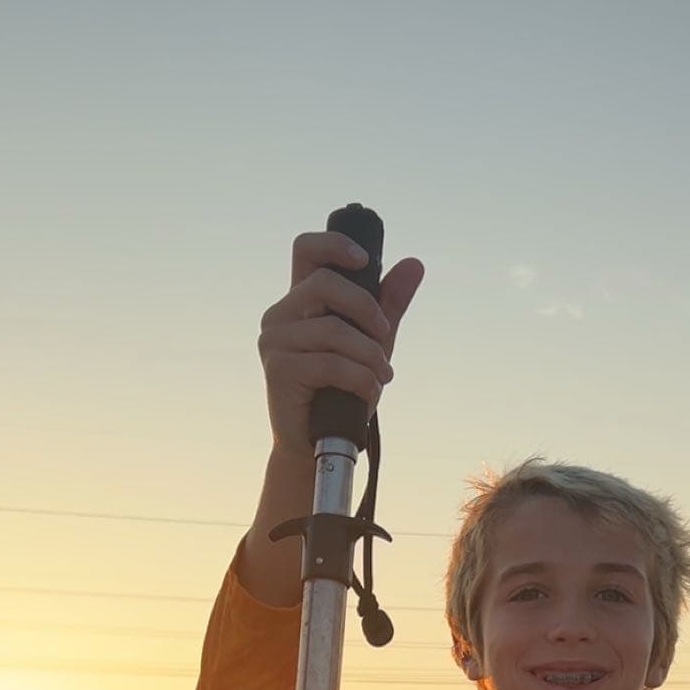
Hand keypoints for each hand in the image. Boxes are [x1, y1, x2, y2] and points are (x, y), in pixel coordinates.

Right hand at [258, 229, 425, 459]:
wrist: (316, 445)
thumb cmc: (341, 392)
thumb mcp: (371, 342)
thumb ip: (388, 305)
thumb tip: (414, 264)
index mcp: (300, 301)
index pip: (306, 249)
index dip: (334, 244)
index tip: (365, 260)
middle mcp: (281, 315)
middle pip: (324, 283)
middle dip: (366, 307)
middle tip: (386, 335)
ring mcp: (275, 341)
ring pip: (333, 329)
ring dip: (369, 355)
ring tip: (381, 377)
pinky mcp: (278, 370)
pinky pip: (330, 363)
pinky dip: (359, 378)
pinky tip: (369, 392)